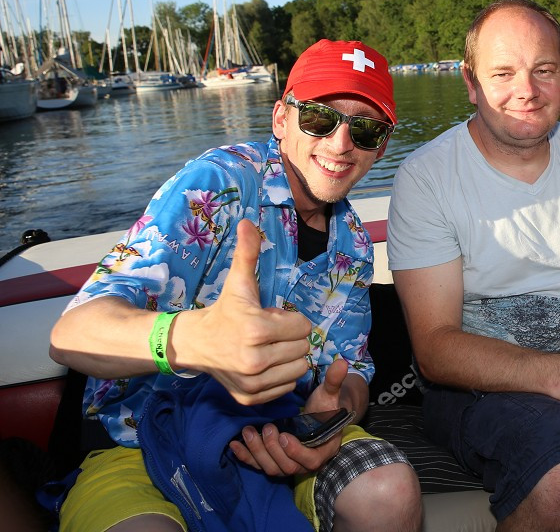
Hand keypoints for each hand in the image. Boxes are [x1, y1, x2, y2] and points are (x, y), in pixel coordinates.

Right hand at [179, 219, 312, 404]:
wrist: (194, 344)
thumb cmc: (225, 311)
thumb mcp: (239, 282)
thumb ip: (248, 253)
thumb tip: (248, 222)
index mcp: (256, 330)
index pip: (304, 326)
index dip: (291, 319)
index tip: (272, 318)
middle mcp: (255, 360)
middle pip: (303, 348)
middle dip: (291, 338)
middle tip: (269, 334)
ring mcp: (252, 382)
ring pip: (299, 368)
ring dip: (289, 357)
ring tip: (267, 349)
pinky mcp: (250, 397)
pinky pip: (287, 387)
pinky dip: (281, 376)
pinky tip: (265, 364)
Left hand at [229, 359, 353, 474]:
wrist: (318, 416)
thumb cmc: (325, 406)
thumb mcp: (330, 394)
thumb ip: (334, 382)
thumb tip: (342, 363)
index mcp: (324, 449)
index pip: (311, 460)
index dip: (297, 451)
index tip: (285, 435)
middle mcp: (306, 462)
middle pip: (288, 467)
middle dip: (273, 449)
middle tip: (266, 428)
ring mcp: (289, 464)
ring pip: (272, 468)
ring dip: (258, 452)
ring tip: (248, 431)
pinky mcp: (274, 461)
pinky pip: (259, 465)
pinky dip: (246, 457)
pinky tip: (234, 444)